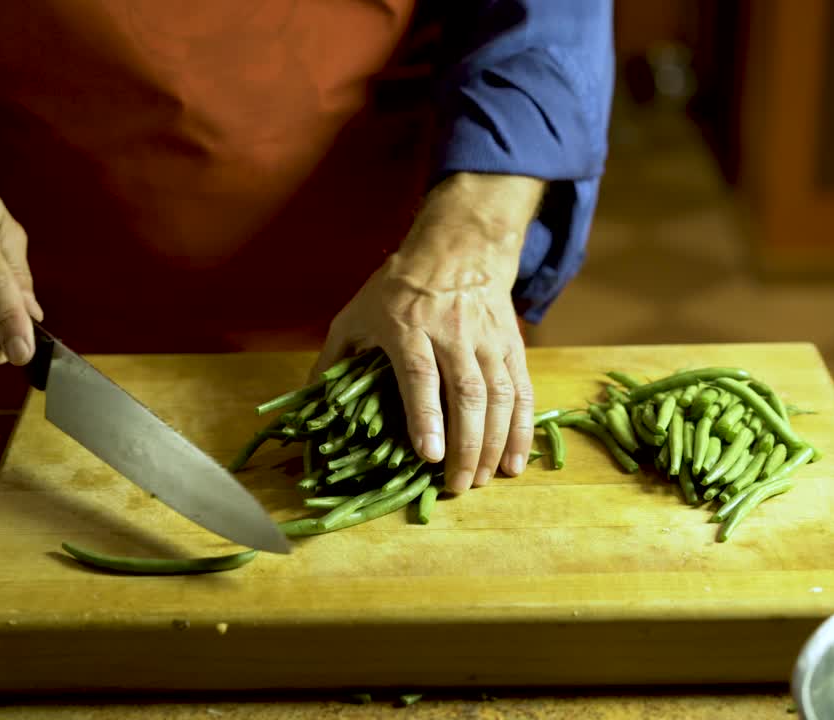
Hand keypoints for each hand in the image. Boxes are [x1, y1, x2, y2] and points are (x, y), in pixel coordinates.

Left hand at [314, 172, 545, 493]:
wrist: (458, 248)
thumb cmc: (396, 288)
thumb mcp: (354, 314)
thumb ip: (333, 361)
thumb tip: (310, 407)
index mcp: (408, 326)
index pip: (419, 374)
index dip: (425, 415)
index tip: (428, 455)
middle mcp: (452, 333)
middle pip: (465, 392)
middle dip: (466, 444)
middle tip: (457, 486)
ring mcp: (486, 339)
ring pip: (499, 394)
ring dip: (495, 442)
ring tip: (484, 479)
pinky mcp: (511, 345)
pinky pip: (522, 389)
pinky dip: (522, 428)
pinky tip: (514, 461)